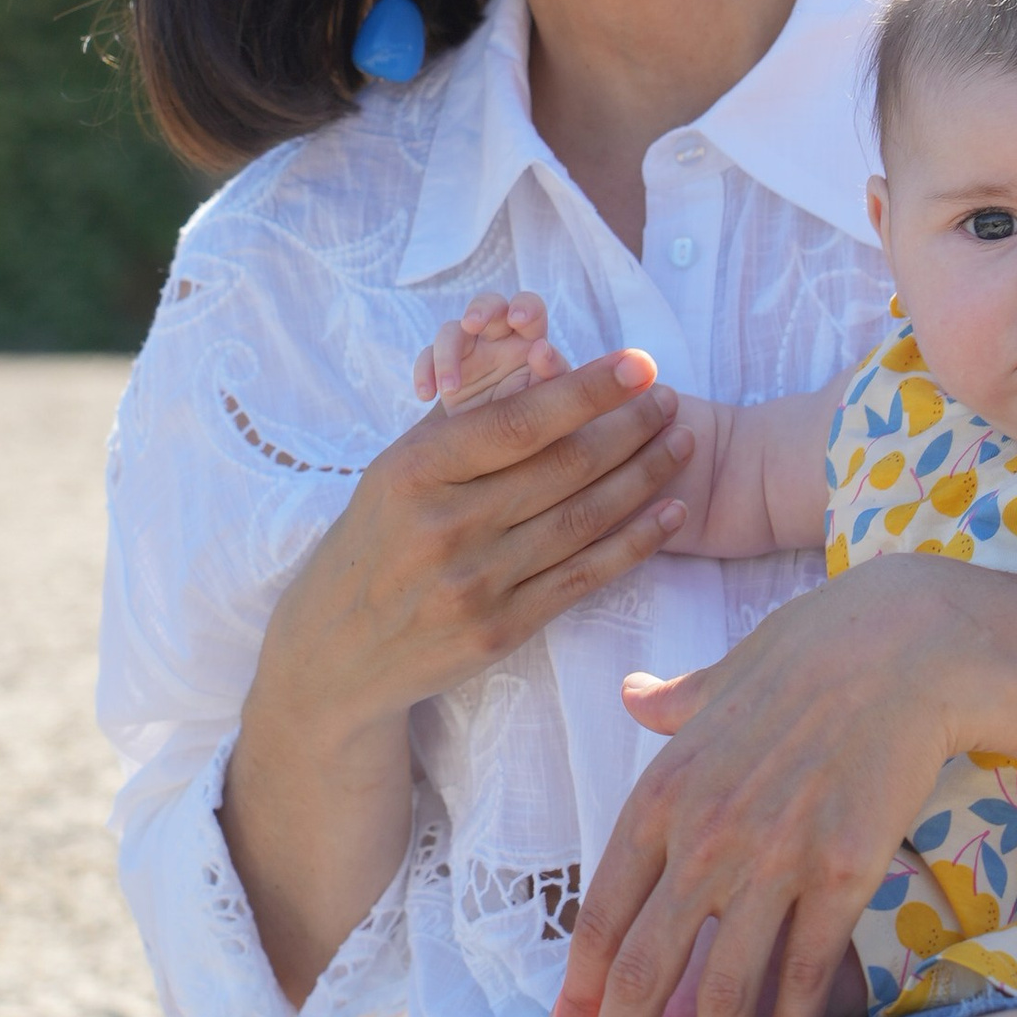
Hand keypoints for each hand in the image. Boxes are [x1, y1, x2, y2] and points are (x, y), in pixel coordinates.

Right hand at [255, 344, 692, 754]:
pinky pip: (584, 577)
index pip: (519, 422)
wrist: (335, 655)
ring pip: (584, 519)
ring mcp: (475, 585)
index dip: (588, 390)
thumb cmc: (372, 545)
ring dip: (644, 477)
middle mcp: (446, 527)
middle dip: (630, 427)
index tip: (638, 365)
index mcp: (414, 472)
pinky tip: (669, 511)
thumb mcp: (392, 473)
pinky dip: (635, 542)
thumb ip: (458, 421)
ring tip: (681, 443)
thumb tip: (531, 361)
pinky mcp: (501, 632)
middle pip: (563, 467)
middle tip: (670, 399)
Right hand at [413, 289, 568, 411]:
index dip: (524, 307)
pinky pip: (427, 359)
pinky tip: (427, 395)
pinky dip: (424, 372)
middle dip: (480, 309)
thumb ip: (552, 373)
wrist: (506, 445)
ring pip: (451, 331)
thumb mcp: (550, 397)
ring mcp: (468, 350)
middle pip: (487, 304)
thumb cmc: (536, 413)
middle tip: (473, 322)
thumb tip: (541, 349)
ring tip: (450, 389)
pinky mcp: (444, 368)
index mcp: (529, 337)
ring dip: (447, 355)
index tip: (519, 320)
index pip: (529, 307)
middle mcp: (498, 337)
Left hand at [550, 554, 964, 1016]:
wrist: (905, 644)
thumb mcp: (719, 677)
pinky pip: (804, 974)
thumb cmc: (810, 651)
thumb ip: (670, 703)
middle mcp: (704, 837)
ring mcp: (774, 859)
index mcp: (661, 794)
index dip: (577, 994)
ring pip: (722, 989)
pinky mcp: (843, 873)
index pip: (599, 917)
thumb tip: (630, 693)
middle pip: (642, 972)